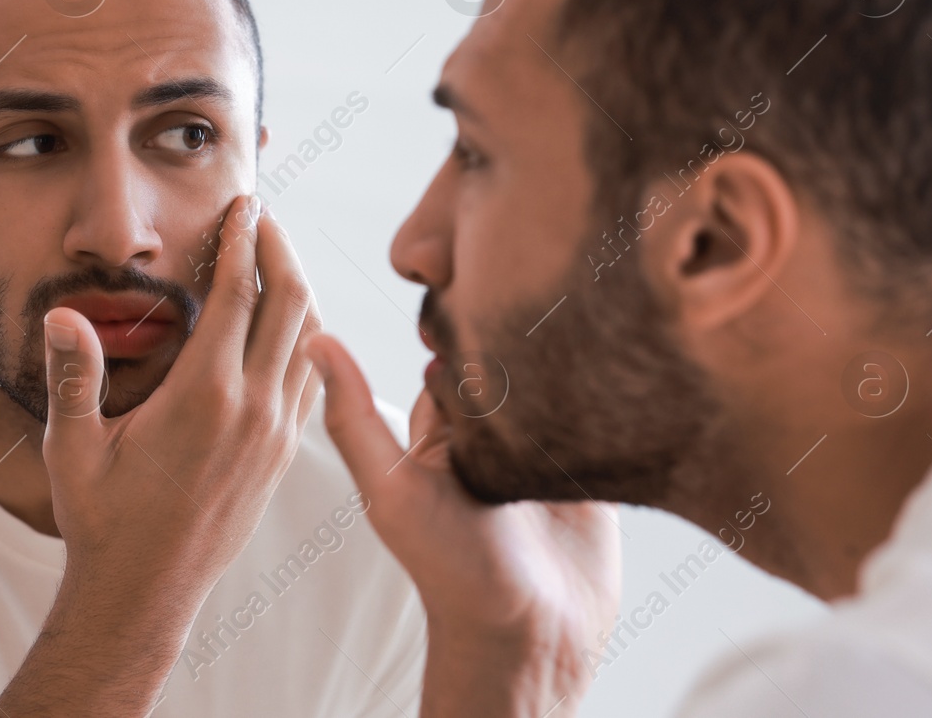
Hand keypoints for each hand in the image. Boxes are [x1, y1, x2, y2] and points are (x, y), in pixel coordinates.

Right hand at [0, 195, 321, 716]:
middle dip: (280, 249)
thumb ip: (73, 376)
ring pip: (311, 339)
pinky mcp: (282, 456)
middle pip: (292, 304)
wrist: (145, 596)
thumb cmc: (102, 521)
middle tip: (262, 215)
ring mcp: (276, 435)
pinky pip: (310, 378)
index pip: (240, 295)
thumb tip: (61, 315)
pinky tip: (286, 323)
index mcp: (205, 398)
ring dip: (299, 289)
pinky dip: (306, 335)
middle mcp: (253, 411)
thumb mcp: (74, 447)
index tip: (244, 201)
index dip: (244, 240)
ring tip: (274, 256)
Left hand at [311, 333, 619, 717]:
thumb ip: (354, 421)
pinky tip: (617, 361)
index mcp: (439, 432)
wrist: (534, 633)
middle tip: (532, 311)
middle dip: (516, 334)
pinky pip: (603, 410)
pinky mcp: (593, 461)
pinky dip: (609, 389)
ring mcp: (543, 445)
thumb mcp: (392, 492)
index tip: (466, 298)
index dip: (456, 328)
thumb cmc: (450, 571)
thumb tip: (314, 340)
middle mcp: (490, 433)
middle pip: (504, 360)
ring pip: (553, 377)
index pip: (448, 358)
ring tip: (575, 325)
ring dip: (563, 356)